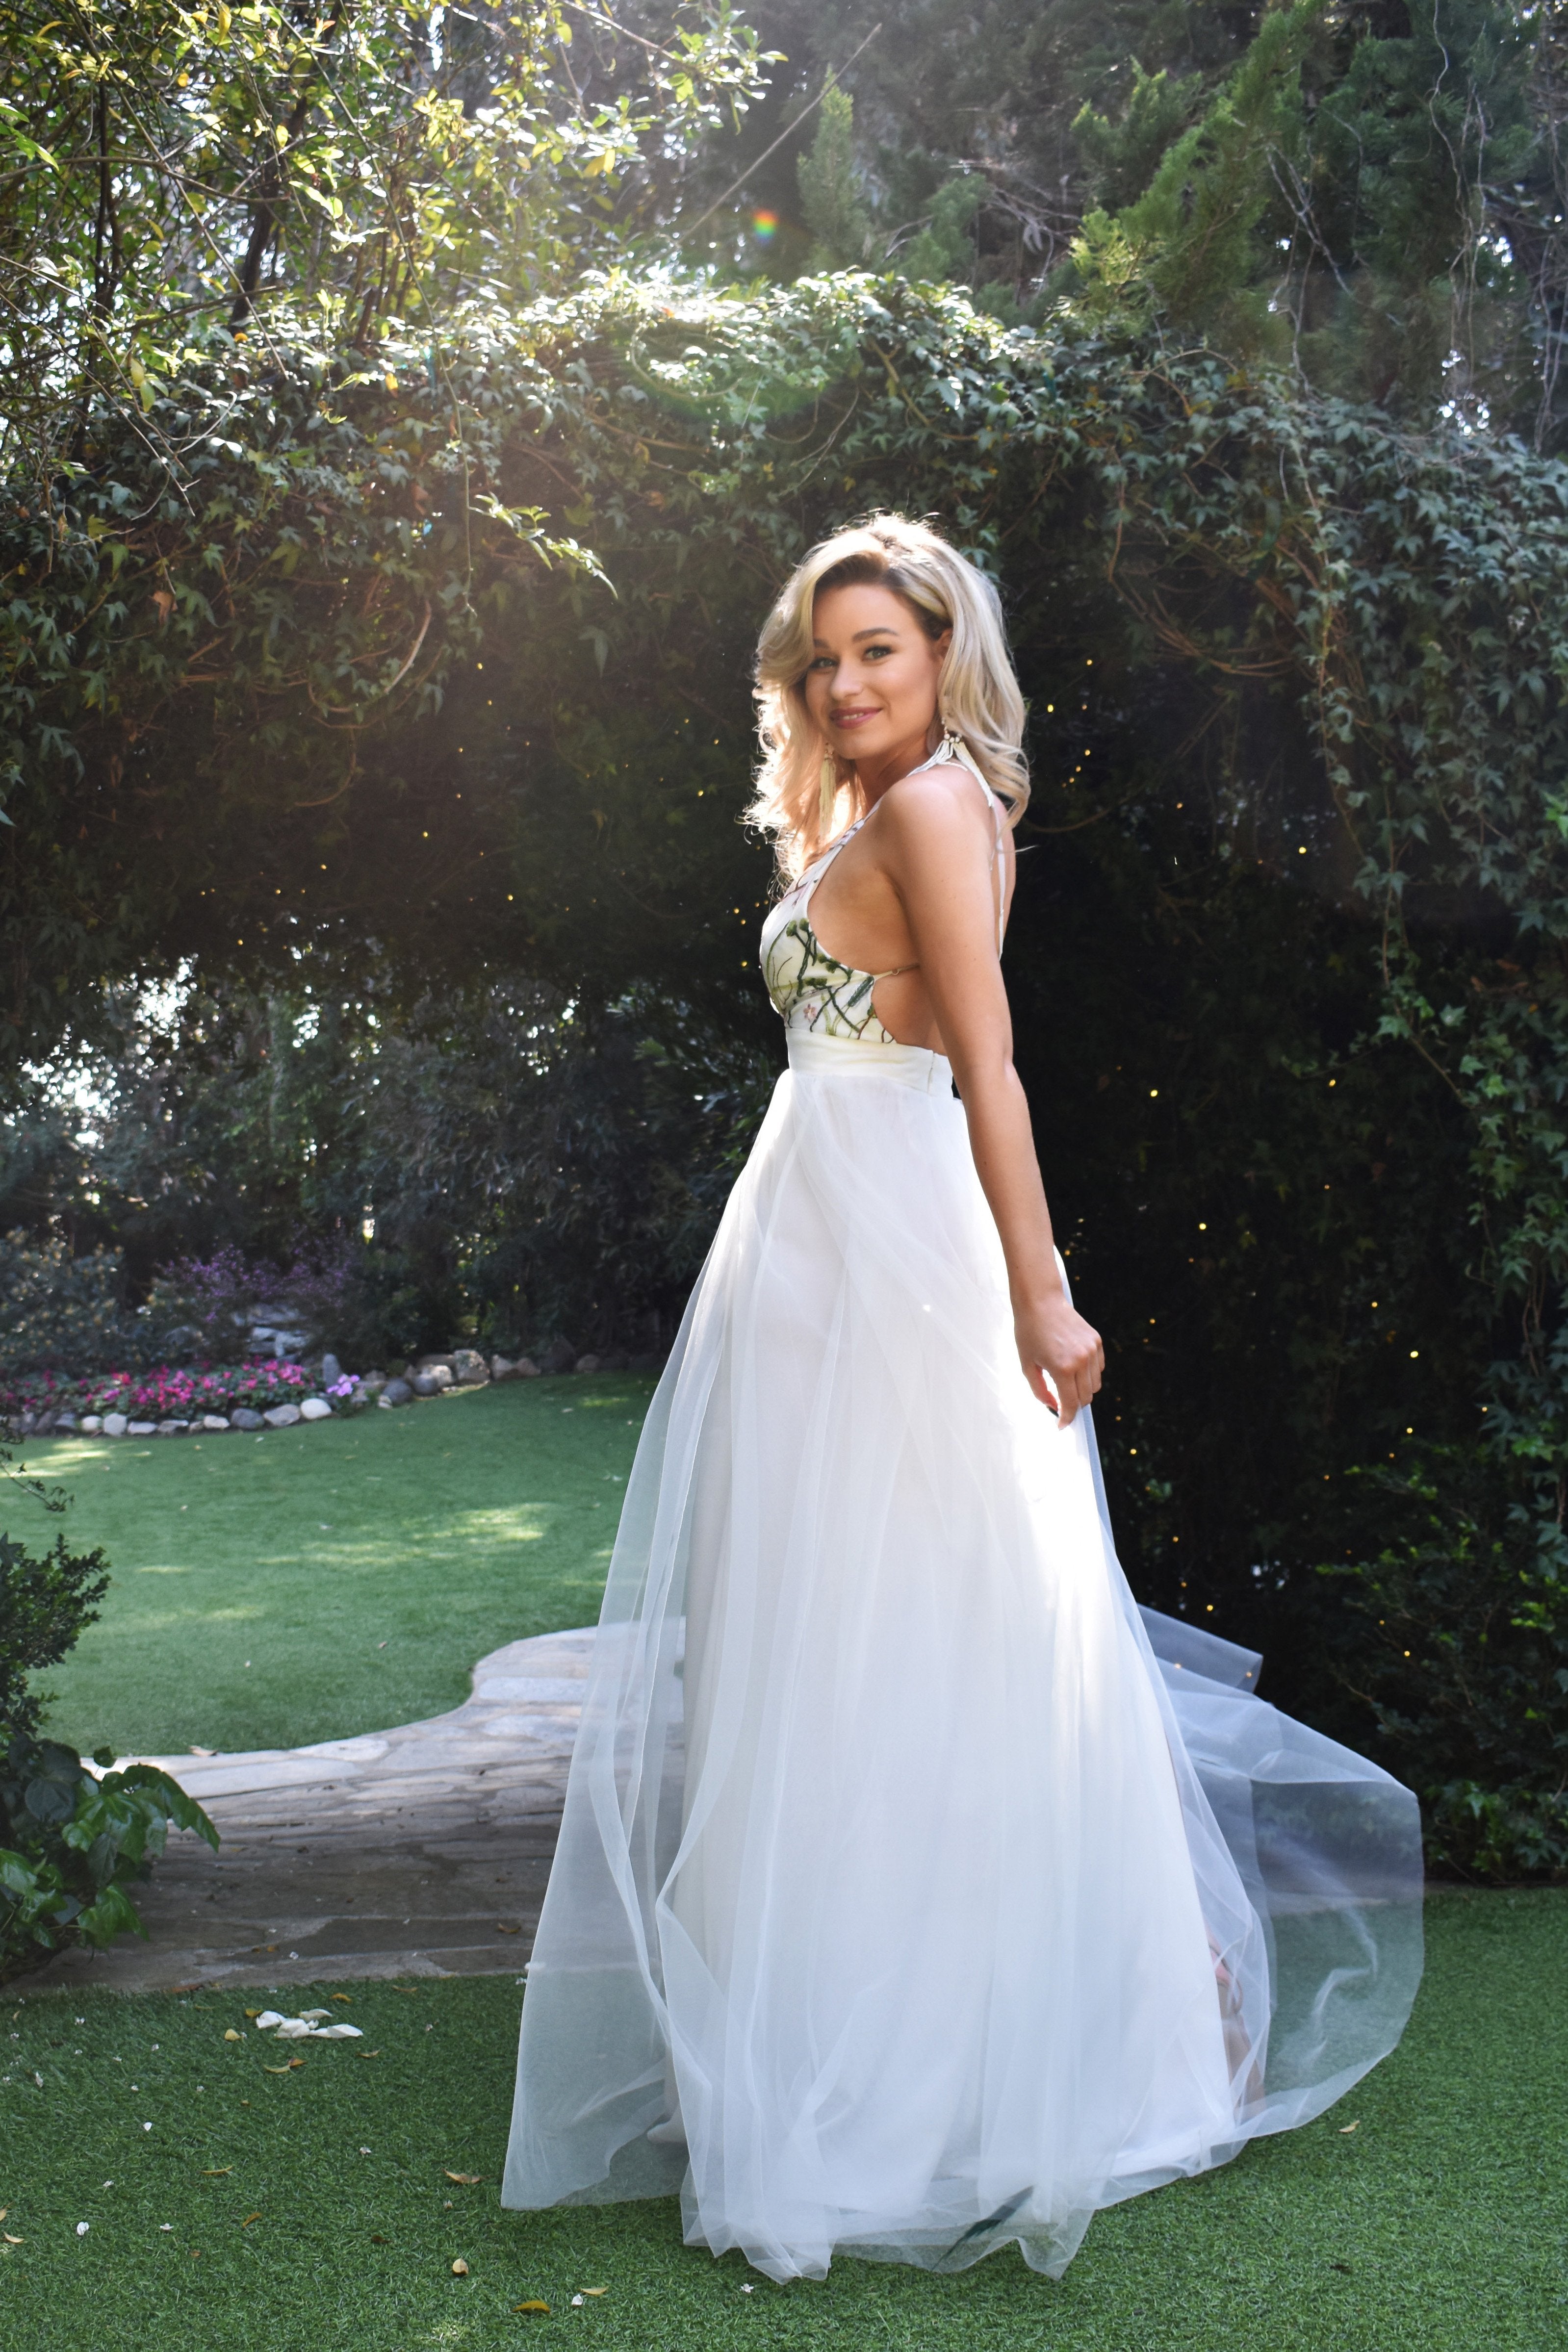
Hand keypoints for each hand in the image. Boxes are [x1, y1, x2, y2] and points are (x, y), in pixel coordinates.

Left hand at [1015, 1291, 1103, 1428]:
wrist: (1040, 1301)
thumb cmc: (1028, 1332)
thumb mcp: (1027, 1365)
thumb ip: (1040, 1390)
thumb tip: (1052, 1407)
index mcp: (1062, 1368)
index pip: (1071, 1404)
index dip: (1067, 1418)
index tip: (1062, 1425)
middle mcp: (1081, 1360)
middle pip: (1085, 1397)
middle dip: (1073, 1405)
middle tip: (1061, 1404)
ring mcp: (1092, 1350)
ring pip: (1094, 1385)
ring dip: (1082, 1390)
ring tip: (1066, 1382)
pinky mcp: (1096, 1341)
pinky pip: (1098, 1368)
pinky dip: (1089, 1375)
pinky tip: (1074, 1368)